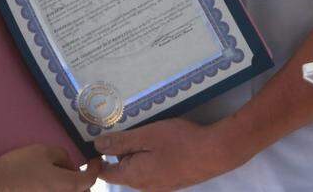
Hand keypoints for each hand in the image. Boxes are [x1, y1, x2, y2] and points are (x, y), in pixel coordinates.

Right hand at [0, 144, 99, 191]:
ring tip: (62, 175)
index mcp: (67, 186)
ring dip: (71, 187)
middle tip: (79, 168)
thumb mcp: (44, 152)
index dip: (96, 168)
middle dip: (84, 181)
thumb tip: (69, 166)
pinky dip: (59, 189)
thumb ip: (63, 156)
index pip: (90, 180)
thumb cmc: (20, 166)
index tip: (96, 160)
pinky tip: (50, 182)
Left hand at [95, 118, 239, 191]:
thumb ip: (121, 142)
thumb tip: (96, 146)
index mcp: (134, 176)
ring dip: (135, 151)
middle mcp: (144, 186)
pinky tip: (158, 141)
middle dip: (119, 151)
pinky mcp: (172, 180)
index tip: (96, 137)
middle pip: (121, 169)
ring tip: (141, 130)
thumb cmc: (179, 142)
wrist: (216, 152)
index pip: (105, 172)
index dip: (97, 157)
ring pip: (137, 168)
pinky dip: (149, 155)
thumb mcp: (146, 136)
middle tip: (122, 127)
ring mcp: (160, 185)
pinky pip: (151, 168)